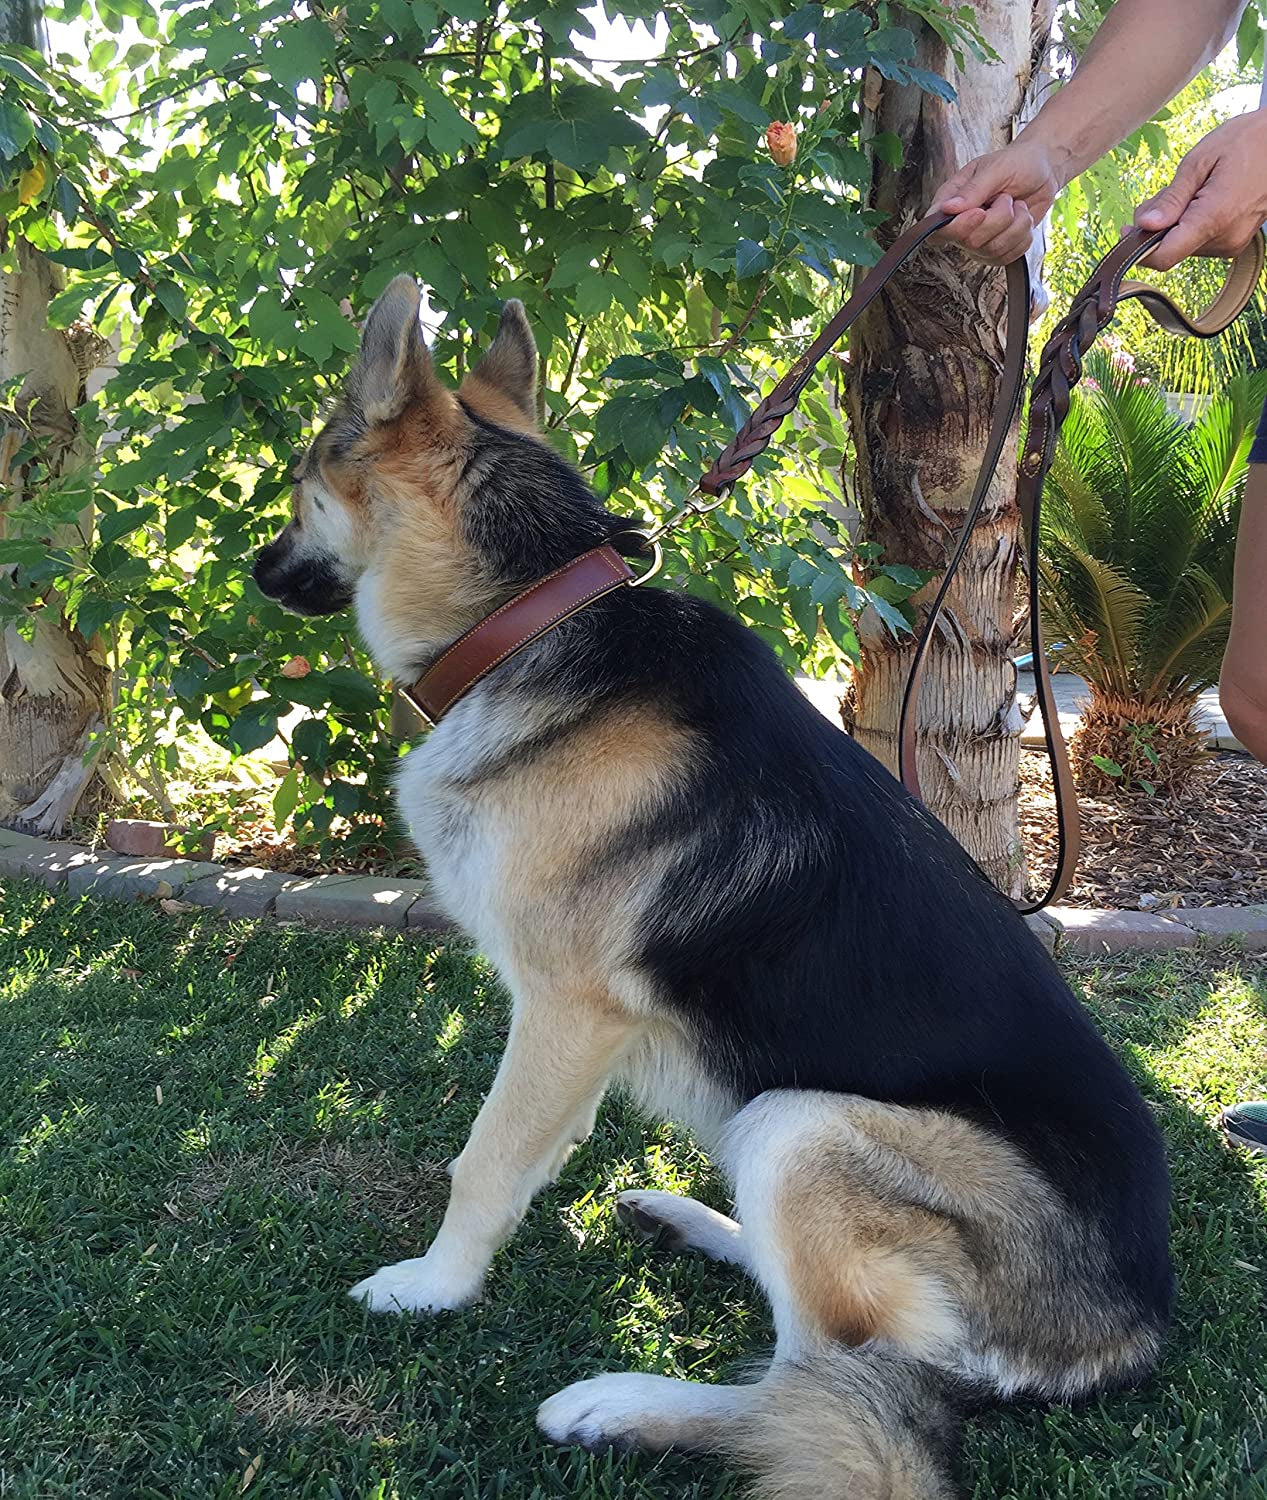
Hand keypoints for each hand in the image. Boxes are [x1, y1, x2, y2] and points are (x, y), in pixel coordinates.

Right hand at [928, 138, 1065, 263]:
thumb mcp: (995, 169)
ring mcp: (979, 241)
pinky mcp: (997, 251)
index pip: (937, 230)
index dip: (957, 228)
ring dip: (1016, 225)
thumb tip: (947, 208)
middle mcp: (961, 225)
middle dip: (999, 219)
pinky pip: (1009, 256)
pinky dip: (1023, 236)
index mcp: (951, 200)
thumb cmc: (1016, 163)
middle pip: (971, 242)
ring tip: (1016, 205)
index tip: (979, 213)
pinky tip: (1021, 219)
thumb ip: (972, 190)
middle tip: (1006, 197)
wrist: (1042, 171)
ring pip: (993, 250)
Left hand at [1134, 110, 1266, 270]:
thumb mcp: (1199, 161)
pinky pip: (1200, 241)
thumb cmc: (1245, 141)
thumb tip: (1144, 225)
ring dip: (1175, 223)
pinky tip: (1203, 198)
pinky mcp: (1235, 242)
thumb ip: (1170, 198)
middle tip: (1165, 194)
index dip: (1139, 250)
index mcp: (1213, 219)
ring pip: (1184, 245)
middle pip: (1171, 249)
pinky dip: (1191, 224)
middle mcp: (1224, 239)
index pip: (1164, 257)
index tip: (1127, 232)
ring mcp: (1232, 243)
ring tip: (1193, 190)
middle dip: (1158, 226)